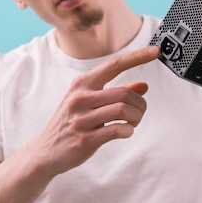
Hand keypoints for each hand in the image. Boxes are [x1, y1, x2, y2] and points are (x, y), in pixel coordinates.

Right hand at [27, 46, 160, 176]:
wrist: (46, 151)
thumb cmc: (72, 123)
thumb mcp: (89, 102)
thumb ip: (116, 93)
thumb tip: (143, 85)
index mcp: (82, 84)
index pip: (114, 65)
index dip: (137, 57)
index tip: (156, 51)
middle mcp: (80, 98)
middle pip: (125, 93)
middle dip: (140, 104)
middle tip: (140, 113)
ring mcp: (81, 119)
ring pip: (123, 110)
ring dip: (136, 118)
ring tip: (133, 123)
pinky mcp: (85, 139)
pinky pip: (117, 130)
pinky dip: (128, 131)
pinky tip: (125, 132)